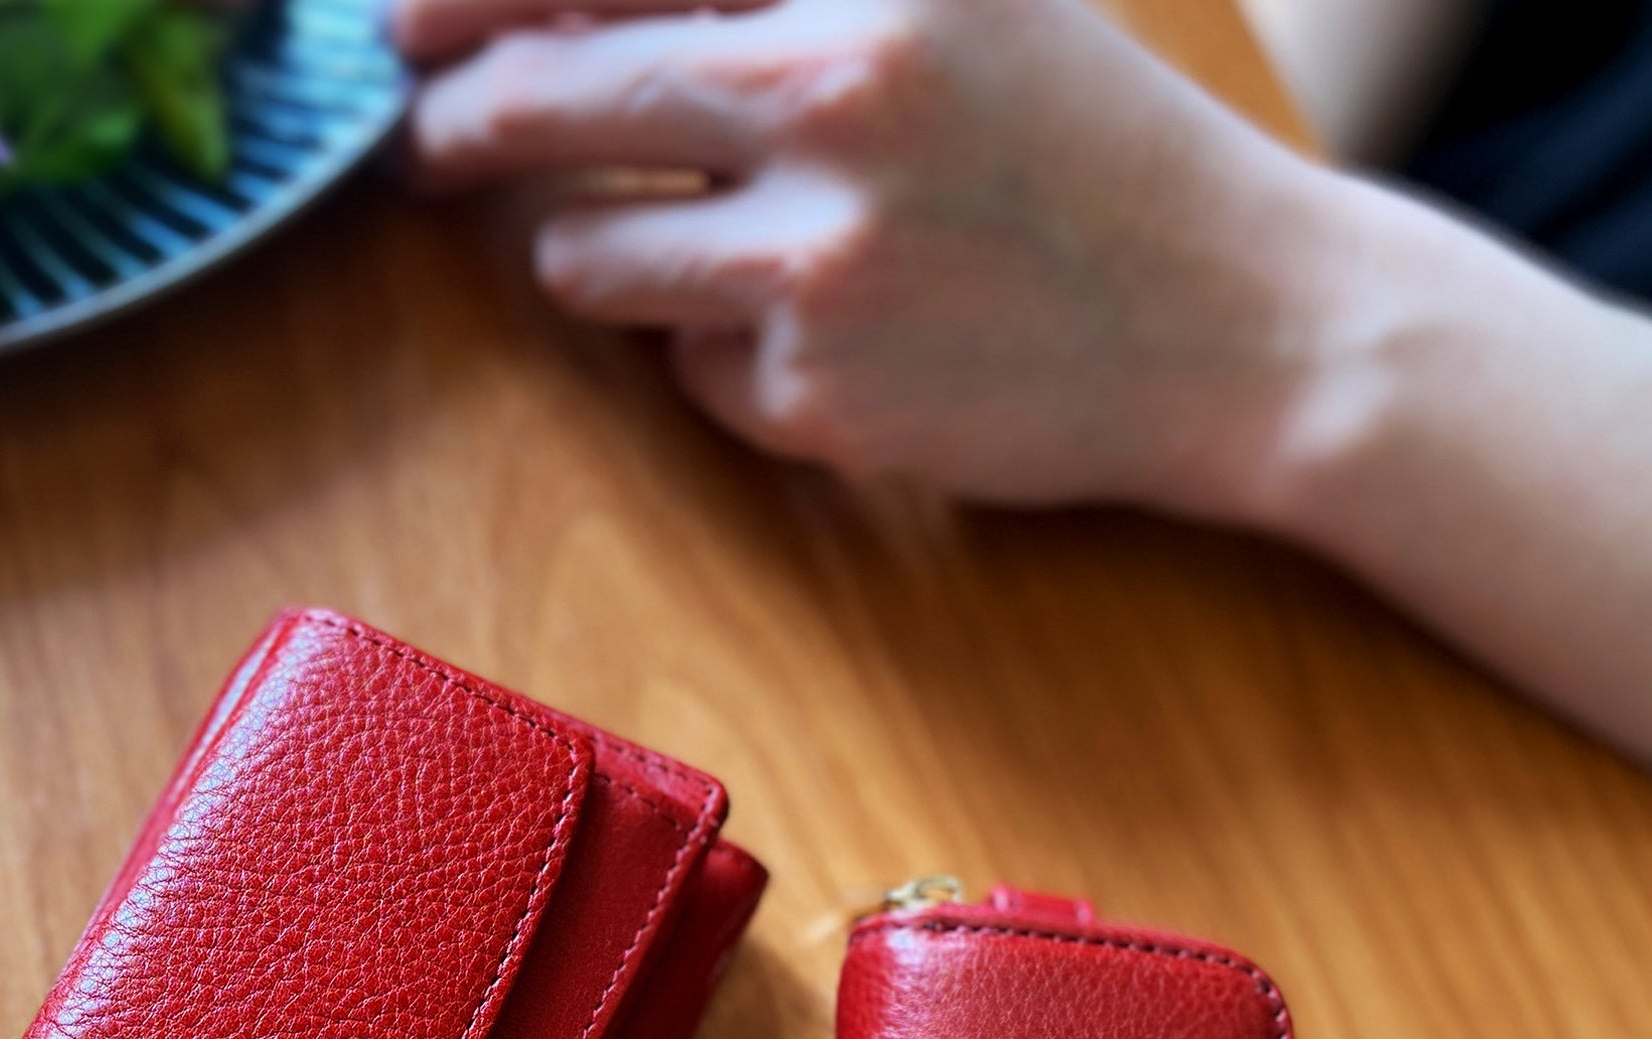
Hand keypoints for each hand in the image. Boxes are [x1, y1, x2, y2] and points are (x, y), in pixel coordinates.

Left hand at [396, 0, 1360, 515]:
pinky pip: (681, 367)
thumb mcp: (969, 8)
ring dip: (600, 254)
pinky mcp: (813, 388)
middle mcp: (837, 91)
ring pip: (583, 254)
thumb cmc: (1097, 155)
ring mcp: (819, 253)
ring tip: (711, 251)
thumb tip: (571, 16)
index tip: (399, 24)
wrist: (1252, 327)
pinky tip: (837, 339)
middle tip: (429, 141)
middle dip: (461, 126)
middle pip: (550, 97)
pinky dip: (720, 356)